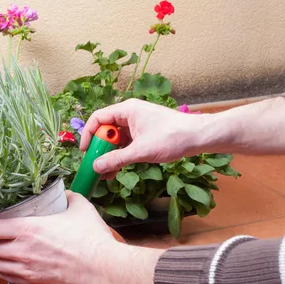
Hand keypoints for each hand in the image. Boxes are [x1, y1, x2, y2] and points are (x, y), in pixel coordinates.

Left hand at [0, 191, 166, 283]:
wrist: (104, 269)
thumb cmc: (93, 239)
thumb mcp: (80, 207)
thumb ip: (68, 197)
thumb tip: (63, 194)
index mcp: (28, 229)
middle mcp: (22, 251)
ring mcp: (27, 269)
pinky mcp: (35, 283)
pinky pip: (7, 277)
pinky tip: (3, 264)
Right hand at [80, 99, 206, 176]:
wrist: (199, 137)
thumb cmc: (172, 137)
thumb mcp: (140, 151)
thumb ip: (116, 159)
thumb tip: (96, 167)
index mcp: (127, 110)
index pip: (98, 119)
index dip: (88, 135)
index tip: (85, 152)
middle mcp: (130, 114)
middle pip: (106, 129)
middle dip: (99, 148)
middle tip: (96, 164)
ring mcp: (138, 124)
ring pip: (116, 139)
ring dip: (110, 154)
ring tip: (105, 173)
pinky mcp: (145, 134)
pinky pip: (126, 143)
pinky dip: (121, 155)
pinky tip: (117, 170)